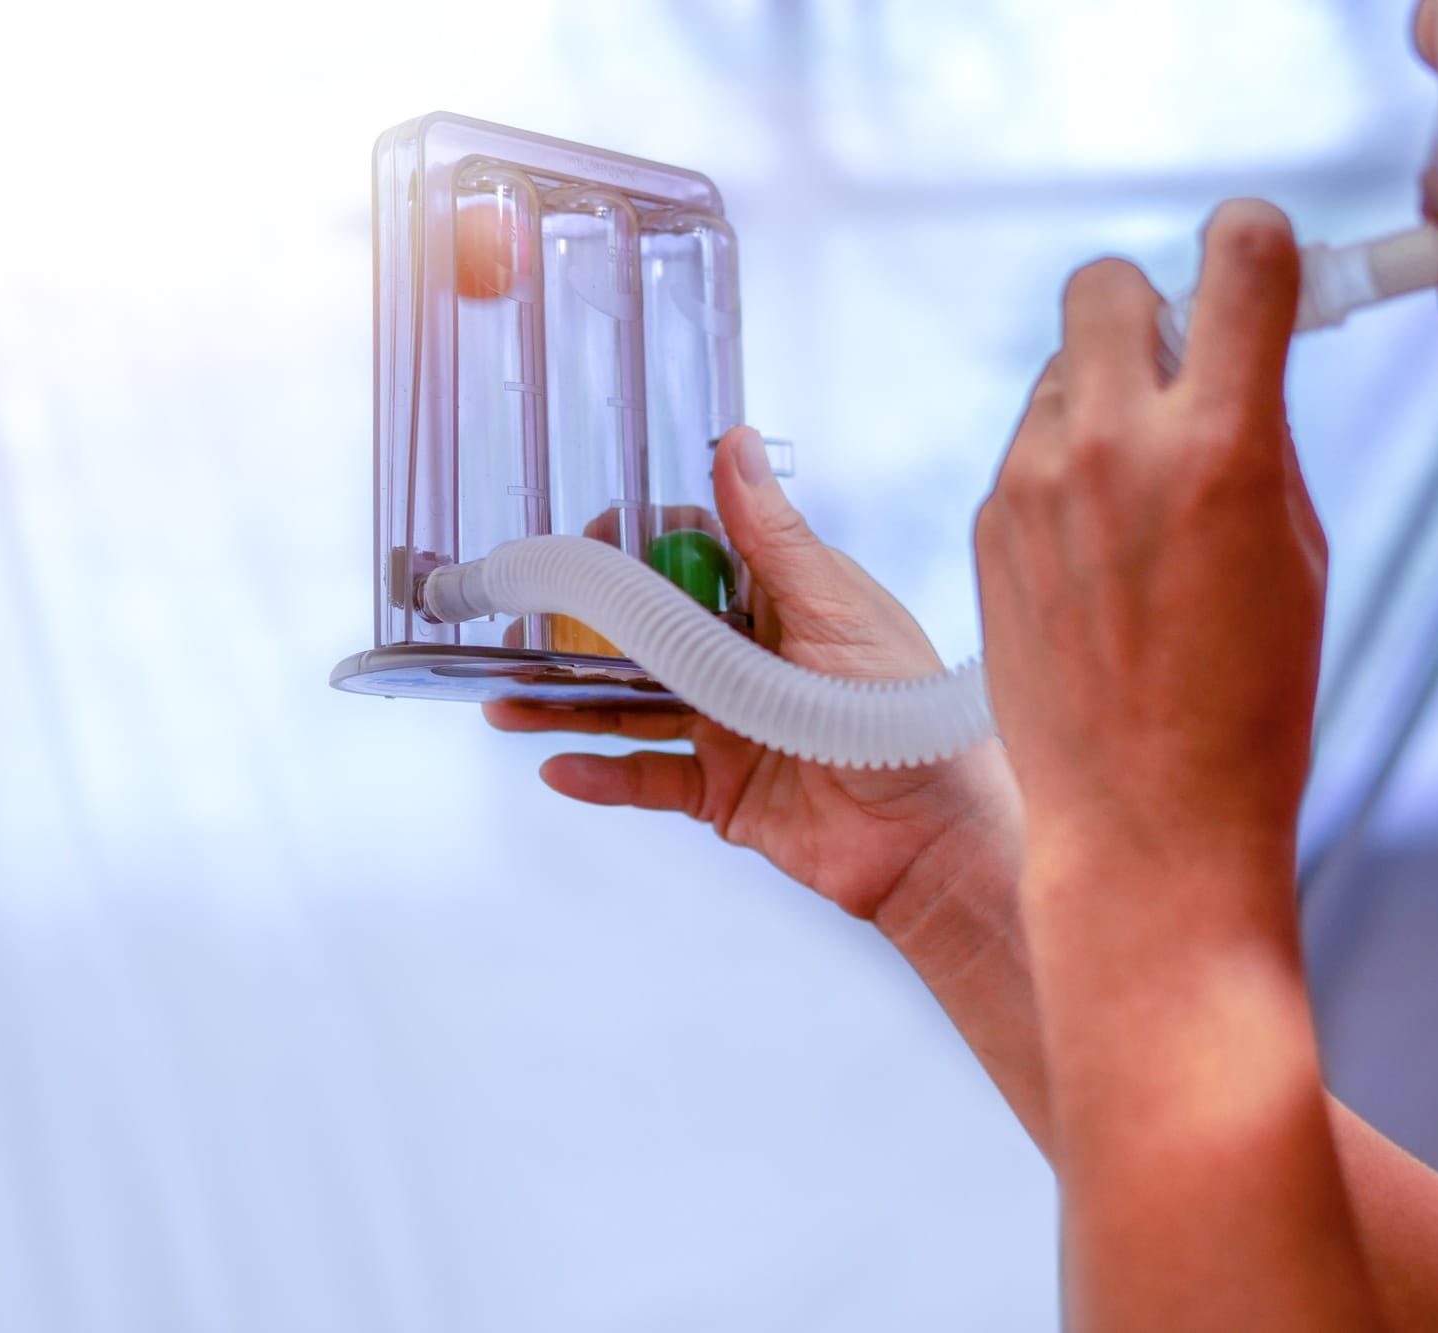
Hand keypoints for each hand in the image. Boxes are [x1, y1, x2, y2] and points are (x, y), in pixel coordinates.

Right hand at [485, 426, 1020, 923]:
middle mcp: (747, 659)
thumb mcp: (836, 610)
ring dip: (567, 702)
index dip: (633, 547)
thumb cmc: (907, 716)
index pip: (688, 555)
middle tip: (515, 621)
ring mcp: (730, 727)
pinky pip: (647, 779)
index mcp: (779, 601)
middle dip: (578, 628)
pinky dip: (601, 775)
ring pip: (631, 706)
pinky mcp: (723, 793)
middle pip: (645, 633)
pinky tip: (555, 766)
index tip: (582, 543)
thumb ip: (773, 536)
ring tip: (503, 700)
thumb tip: (734, 441)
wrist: (934, 839)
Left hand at [973, 200, 1326, 896]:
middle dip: (1148, 310)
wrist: (1145, 821)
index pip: (1238, 253)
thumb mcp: (1298, 553)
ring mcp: (1034, 485)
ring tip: (1140, 503)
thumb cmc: (1249, 704)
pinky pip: (1031, 448)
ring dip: (1104, 401)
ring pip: (1065, 372)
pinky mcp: (989, 524)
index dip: (1256, 242)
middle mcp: (1113, 447)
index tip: (1259, 263)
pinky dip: (1065, 470)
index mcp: (1219, 445)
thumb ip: (1259, 434)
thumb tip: (1232, 354)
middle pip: (1105, 283)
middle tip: (1180, 375)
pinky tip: (1096, 556)